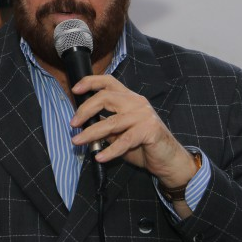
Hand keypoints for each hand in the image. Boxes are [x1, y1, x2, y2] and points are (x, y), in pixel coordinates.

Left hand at [68, 74, 197, 188]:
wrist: (168, 159)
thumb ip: (105, 125)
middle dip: (85, 110)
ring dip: (91, 133)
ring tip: (77, 141)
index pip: (109, 82)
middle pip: (106, 97)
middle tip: (73, 124)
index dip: (90, 82)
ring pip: (111, 122)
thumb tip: (83, 124)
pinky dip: (110, 150)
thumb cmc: (143, 145)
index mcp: (130, 98)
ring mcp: (144, 116)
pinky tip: (100, 157)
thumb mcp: (120, 133)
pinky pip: (124, 141)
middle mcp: (137, 103)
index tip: (75, 89)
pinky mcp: (149, 130)